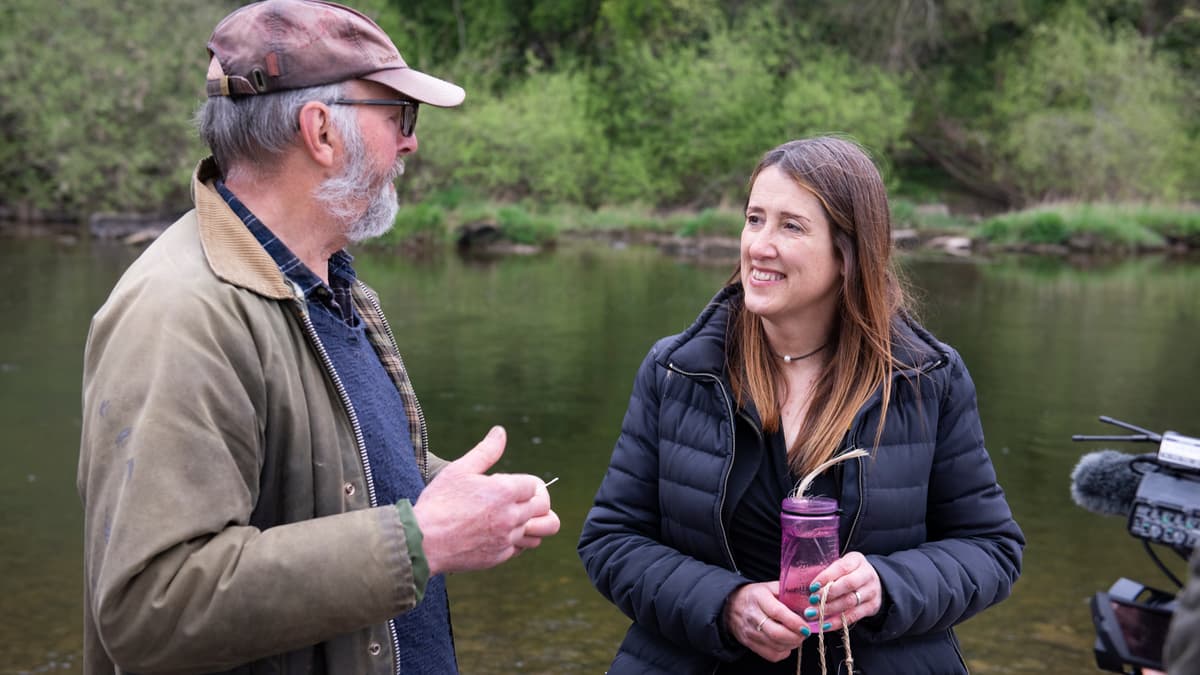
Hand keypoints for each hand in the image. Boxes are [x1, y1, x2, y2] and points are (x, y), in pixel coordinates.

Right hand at [413, 426, 560, 574]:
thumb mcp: (460, 470)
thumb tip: (500, 431)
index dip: (523, 483)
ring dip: (530, 523)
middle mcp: (511, 516)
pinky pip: (520, 549)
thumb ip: (486, 451)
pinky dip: (515, 541)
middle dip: (533, 500)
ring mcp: (506, 539)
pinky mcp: (499, 557)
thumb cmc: (439, 503)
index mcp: (504, 492)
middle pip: (543, 507)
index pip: (535, 485)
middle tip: (515, 500)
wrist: (423, 542)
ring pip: (538, 532)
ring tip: (511, 518)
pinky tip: (499, 534)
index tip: (508, 485)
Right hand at [723, 581, 807, 661]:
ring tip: (796, 637)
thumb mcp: (769, 587)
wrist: (730, 606)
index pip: (777, 612)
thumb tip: (808, 601)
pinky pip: (771, 655)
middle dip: (796, 637)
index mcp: (759, 598)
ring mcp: (750, 632)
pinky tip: (785, 643)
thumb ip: (788, 592)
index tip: (805, 626)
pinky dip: (783, 652)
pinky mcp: (749, 643)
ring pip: (776, 646)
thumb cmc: (754, 596)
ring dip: (792, 644)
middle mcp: (753, 616)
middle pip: (777, 633)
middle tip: (804, 633)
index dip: (794, 622)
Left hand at [807, 552, 882, 631]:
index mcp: (856, 560)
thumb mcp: (841, 567)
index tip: (812, 587)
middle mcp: (867, 575)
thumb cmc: (849, 573)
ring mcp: (871, 591)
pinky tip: (825, 624)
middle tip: (812, 600)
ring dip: (830, 609)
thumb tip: (810, 588)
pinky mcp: (872, 607)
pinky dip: (837, 622)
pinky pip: (854, 616)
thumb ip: (829, 574)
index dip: (826, 577)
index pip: (842, 567)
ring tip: (813, 614)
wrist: (873, 583)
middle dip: (827, 594)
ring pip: (850, 601)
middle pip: (848, 584)